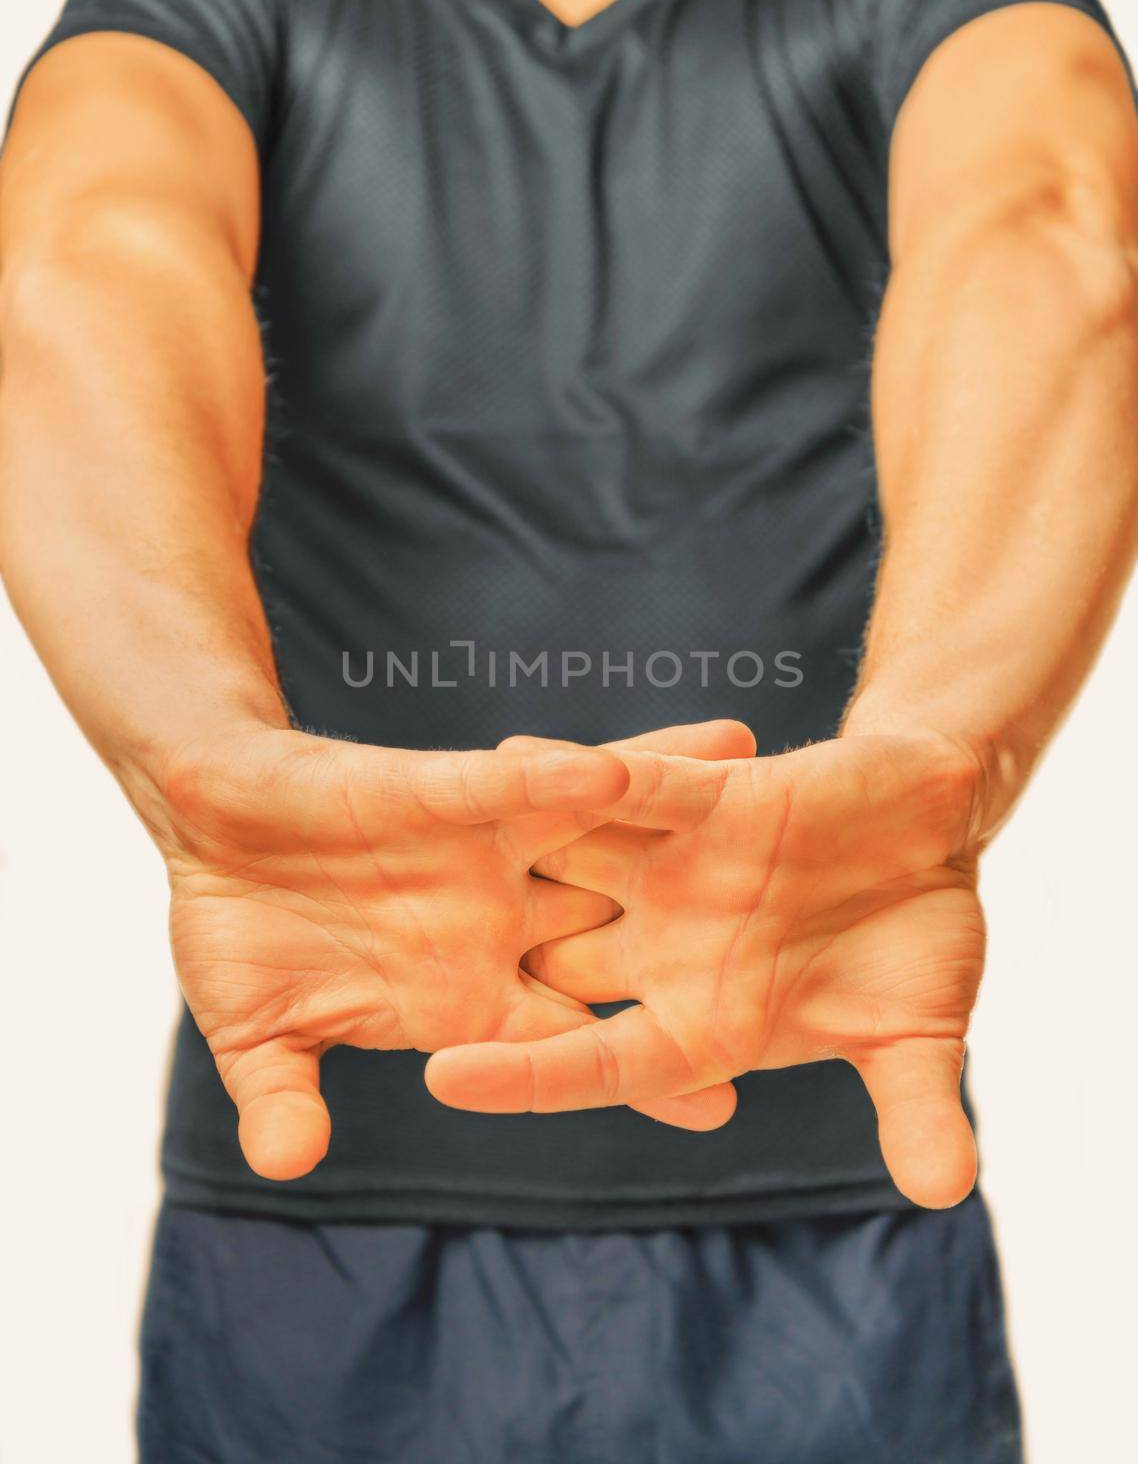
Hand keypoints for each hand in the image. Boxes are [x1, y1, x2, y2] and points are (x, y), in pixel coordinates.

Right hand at [154, 722, 742, 1181]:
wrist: (212, 825)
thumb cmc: (241, 936)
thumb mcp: (261, 1032)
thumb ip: (284, 1092)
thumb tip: (287, 1163)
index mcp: (465, 996)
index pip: (569, 1041)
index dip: (640, 1073)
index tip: (724, 1103)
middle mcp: (498, 921)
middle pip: (619, 934)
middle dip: (703, 936)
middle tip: (808, 935)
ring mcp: (482, 851)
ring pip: (594, 833)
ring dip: (669, 800)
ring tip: (762, 771)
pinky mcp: (447, 786)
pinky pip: (516, 781)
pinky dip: (559, 775)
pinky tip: (619, 767)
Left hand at [425, 732, 987, 1207]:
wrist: (934, 838)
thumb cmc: (918, 944)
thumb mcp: (916, 1030)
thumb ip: (914, 1103)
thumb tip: (949, 1191)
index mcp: (702, 1022)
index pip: (594, 1058)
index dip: (523, 1072)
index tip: (441, 1079)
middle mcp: (666, 948)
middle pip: (554, 961)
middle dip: (481, 963)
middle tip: (386, 962)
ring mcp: (676, 872)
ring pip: (572, 864)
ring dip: (503, 856)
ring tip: (409, 844)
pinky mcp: (706, 798)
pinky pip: (632, 786)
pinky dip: (584, 774)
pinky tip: (507, 754)